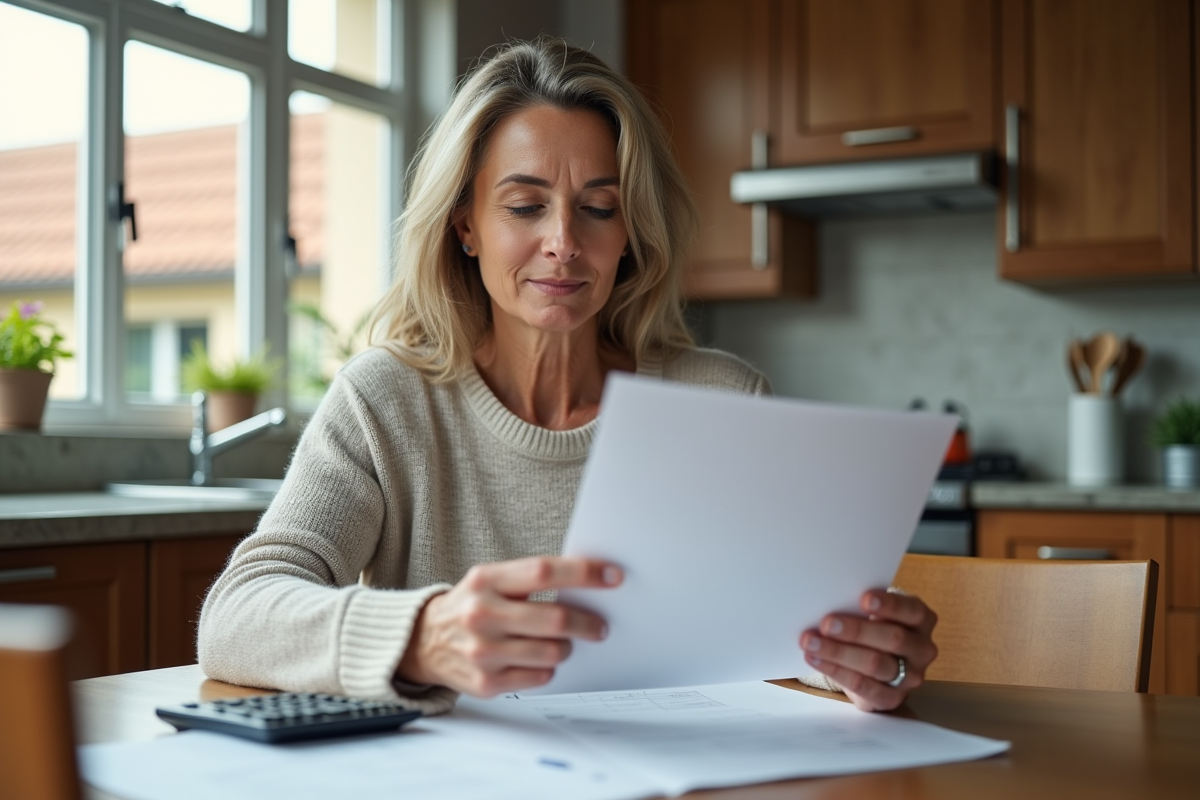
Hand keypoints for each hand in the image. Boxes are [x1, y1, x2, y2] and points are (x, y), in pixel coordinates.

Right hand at [397, 556, 621, 696]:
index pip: (544, 571)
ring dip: (567, 647)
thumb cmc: (468, 606)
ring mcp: (482, 652)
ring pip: (552, 652)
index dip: (584, 573)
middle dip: (588, 622)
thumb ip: (528, 580)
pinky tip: (538, 659)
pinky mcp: (485, 683)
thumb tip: (585, 586)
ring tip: (563, 643)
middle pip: (555, 618)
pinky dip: (547, 667)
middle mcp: (481, 614)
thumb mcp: (489, 581)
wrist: (421, 641)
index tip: (613, 576)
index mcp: (485, 580)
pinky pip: (538, 676)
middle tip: (599, 625)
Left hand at [800, 590, 937, 711]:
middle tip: (827, 624)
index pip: (912, 611)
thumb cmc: (873, 626)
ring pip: (876, 664)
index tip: (864, 599)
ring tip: (811, 642)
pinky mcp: (892, 698)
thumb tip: (833, 601)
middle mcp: (922, 649)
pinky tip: (816, 659)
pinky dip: (836, 671)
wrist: (875, 664)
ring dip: (839, 652)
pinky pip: (863, 686)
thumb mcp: (874, 613)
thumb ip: (863, 607)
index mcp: (921, 620)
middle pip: (894, 639)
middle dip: (857, 630)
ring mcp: (910, 677)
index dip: (890, 605)